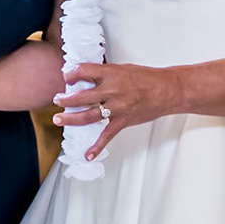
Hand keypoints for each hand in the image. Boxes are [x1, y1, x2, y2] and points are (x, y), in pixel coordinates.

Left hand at [53, 62, 176, 160]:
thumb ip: (105, 73)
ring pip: (88, 115)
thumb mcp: (123, 69)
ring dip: (71, 118)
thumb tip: (88, 76)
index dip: (72, 74)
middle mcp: (112, 91)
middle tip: (57, 99)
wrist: (167, 90)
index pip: (84, 71)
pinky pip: (107, 136)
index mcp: (111, 74)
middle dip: (65, 99)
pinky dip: (97, 147)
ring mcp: (117, 108)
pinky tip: (88, 154)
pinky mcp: (123, 121)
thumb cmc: (147, 78)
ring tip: (58, 119)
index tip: (66, 77)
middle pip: (82, 97)